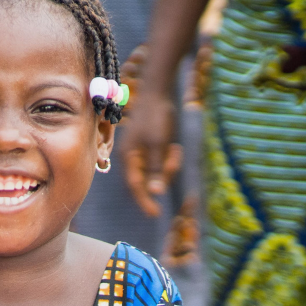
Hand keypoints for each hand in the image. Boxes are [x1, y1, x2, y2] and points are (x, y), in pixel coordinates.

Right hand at [120, 87, 182, 217]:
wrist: (158, 91)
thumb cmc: (156, 116)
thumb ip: (156, 168)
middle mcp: (133, 157)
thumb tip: (156, 192)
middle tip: (174, 158)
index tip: (156, 214)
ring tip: (175, 150)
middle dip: (164, 175)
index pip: (135, 186)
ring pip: (156, 172)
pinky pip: (160, 163)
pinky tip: (175, 148)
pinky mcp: (151, 147)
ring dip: (168, 166)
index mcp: (129, 157)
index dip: (145, 201)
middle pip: (148, 181)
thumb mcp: (159, 144)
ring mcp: (142, 153)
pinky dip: (169, 160)